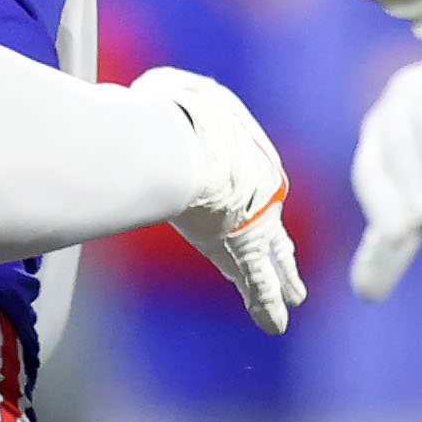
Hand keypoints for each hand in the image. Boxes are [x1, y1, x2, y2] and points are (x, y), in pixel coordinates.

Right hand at [132, 67, 306, 333]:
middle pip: (268, 223)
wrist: (187, 141)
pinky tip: (277, 324)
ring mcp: (252, 221)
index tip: (251, 213)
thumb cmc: (172, 117)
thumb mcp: (164, 99)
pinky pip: (259, 282)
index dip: (249, 202)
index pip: (247, 186)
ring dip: (280, 279)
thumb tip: (126, 96)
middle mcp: (255, 188)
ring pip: (271, 256)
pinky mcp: (244, 250)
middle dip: (279, 248)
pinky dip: (266, 302)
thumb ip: (153, 103)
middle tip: (293, 268)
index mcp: (236, 154)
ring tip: (295, 299)